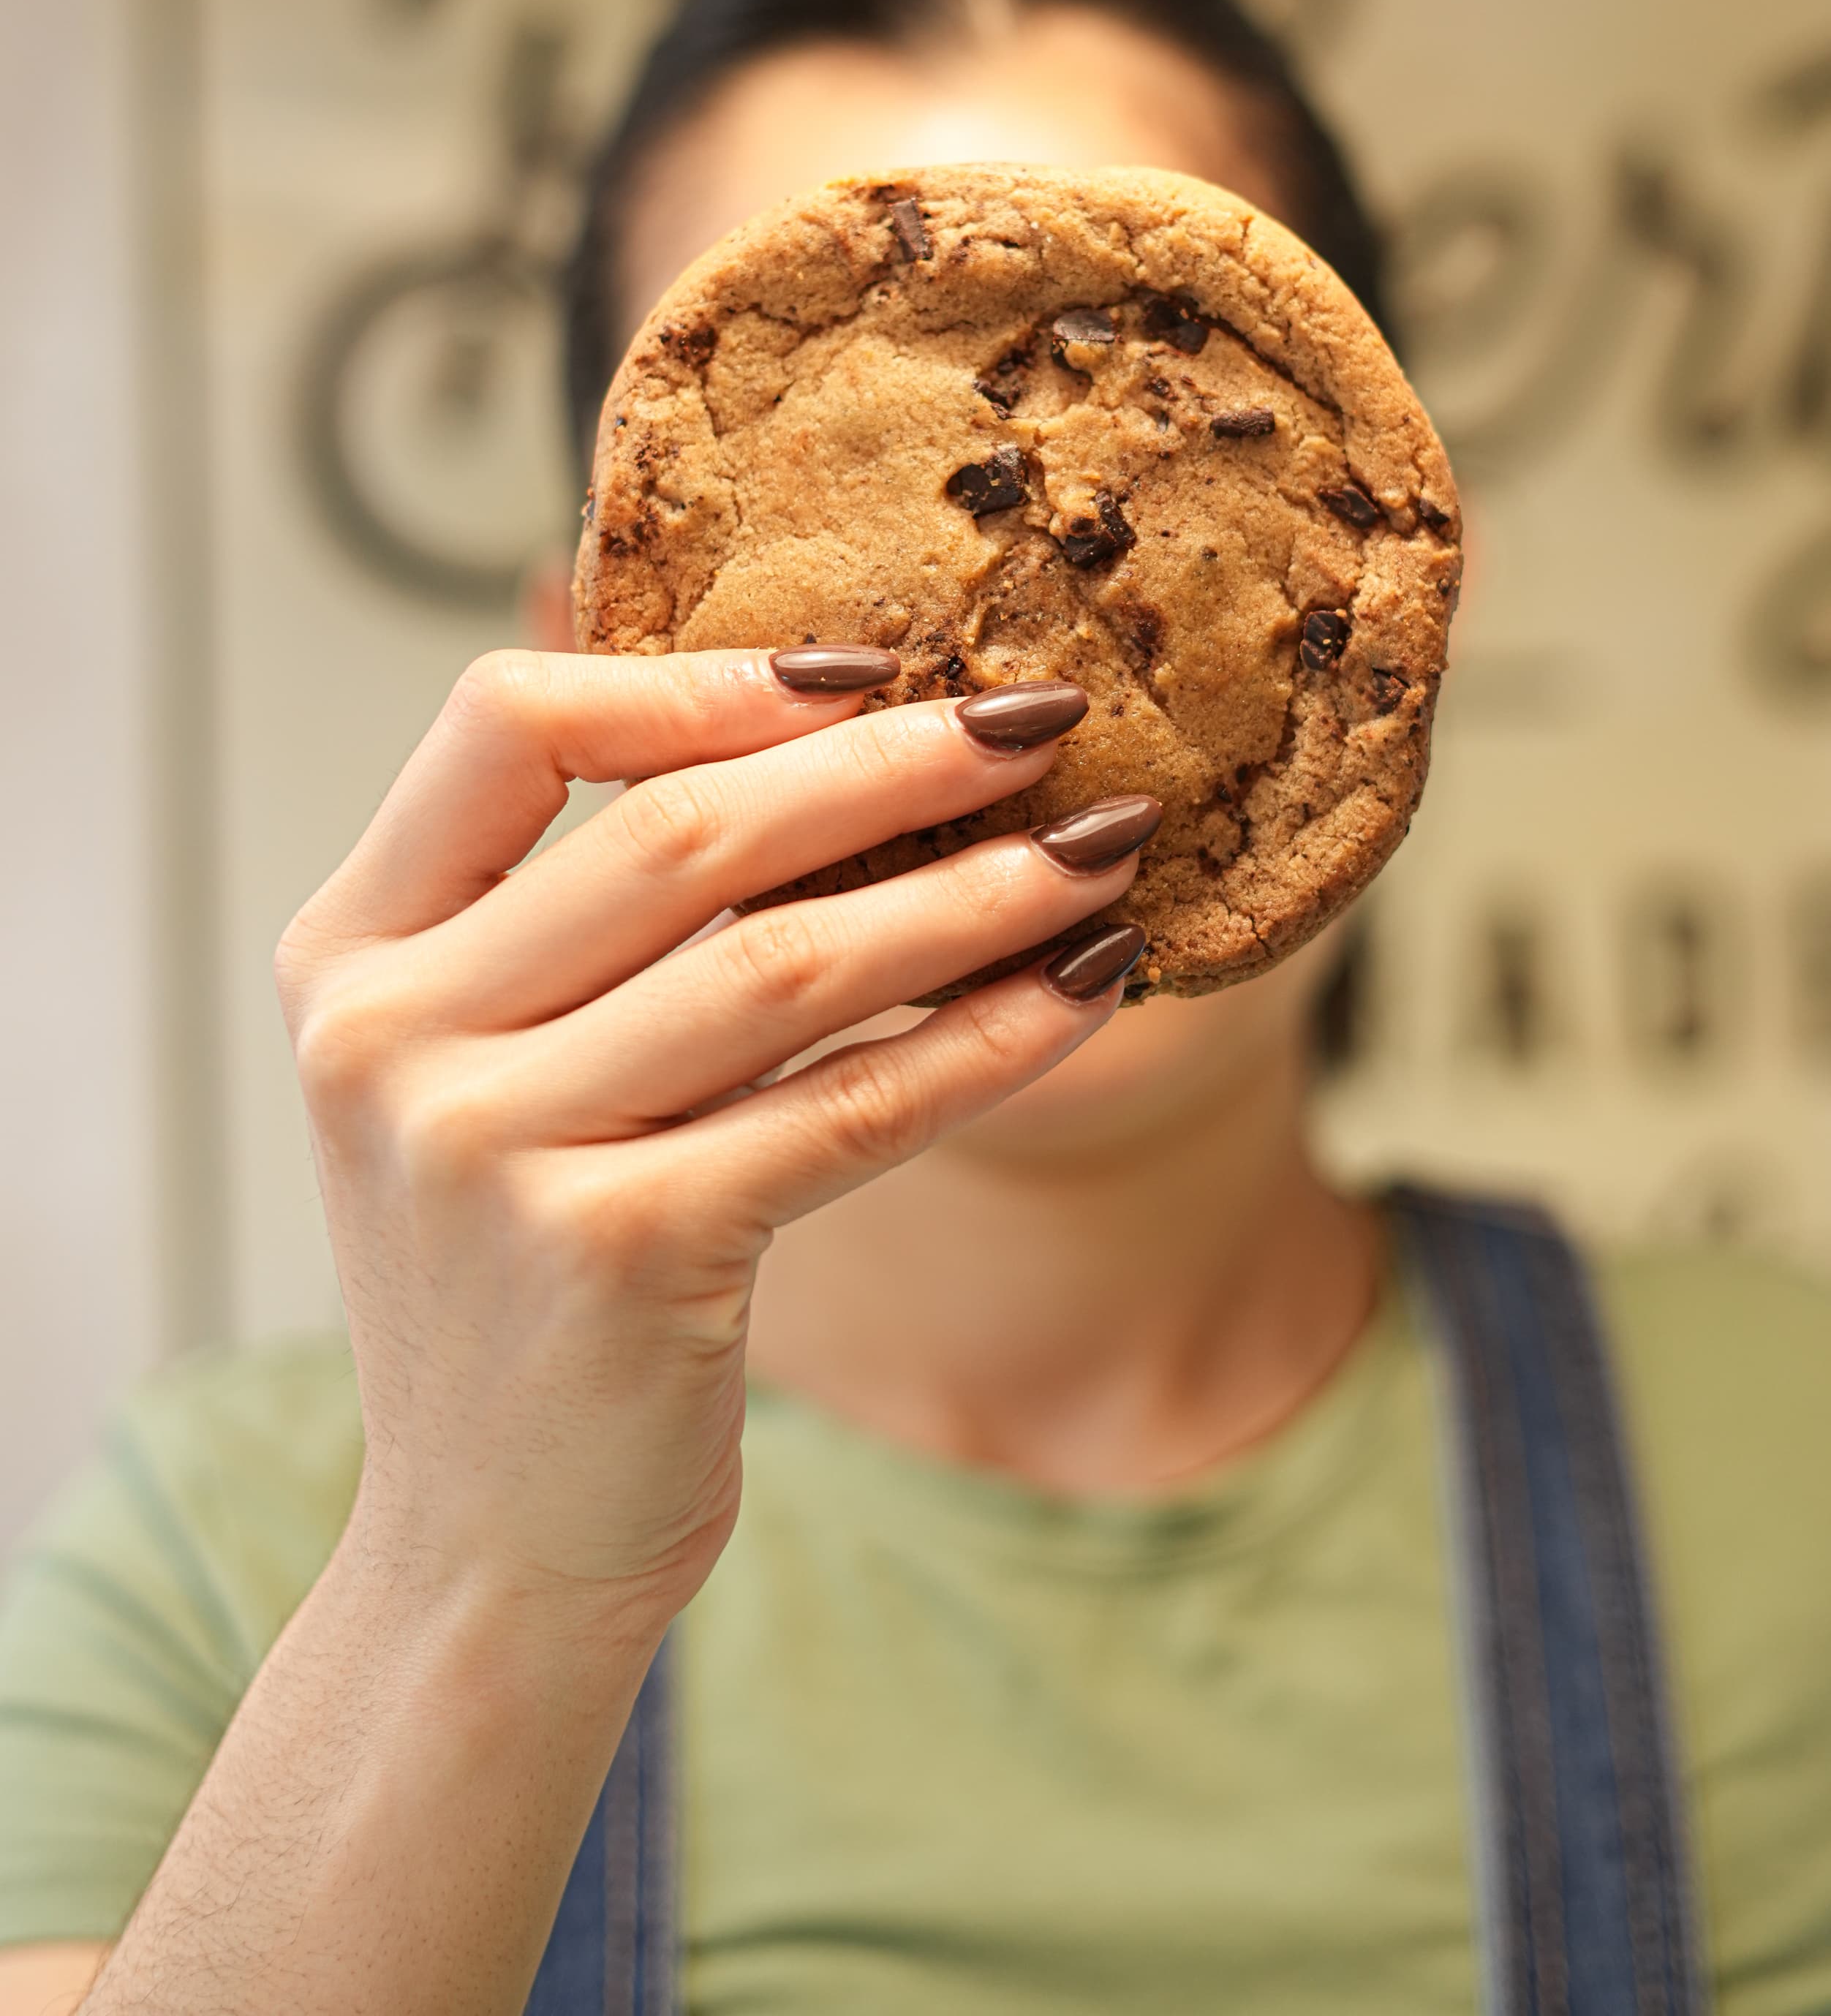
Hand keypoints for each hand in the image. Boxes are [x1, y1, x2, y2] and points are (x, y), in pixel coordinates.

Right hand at [277, 647, 1150, 1651]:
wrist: (485, 1545)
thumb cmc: (521, 1276)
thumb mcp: (479, 1070)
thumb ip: (572, 910)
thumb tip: (822, 717)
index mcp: (350, 956)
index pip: (506, 725)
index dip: (695, 676)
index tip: (862, 666)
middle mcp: (394, 1041)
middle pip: (681, 832)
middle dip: (890, 765)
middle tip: (1040, 719)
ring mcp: (492, 1153)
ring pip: (785, 964)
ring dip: (971, 893)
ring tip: (1099, 848)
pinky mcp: (616, 1257)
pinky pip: (846, 1109)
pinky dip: (984, 1039)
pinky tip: (1083, 989)